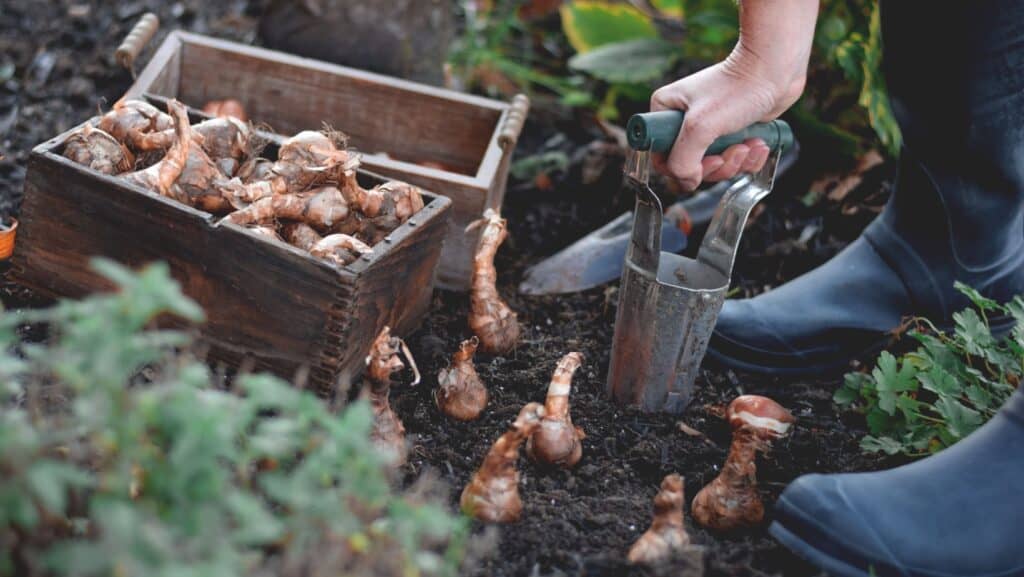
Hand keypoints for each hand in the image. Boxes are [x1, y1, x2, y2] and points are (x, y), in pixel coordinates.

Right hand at [650, 0, 817, 190]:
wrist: (775, 68)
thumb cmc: (738, 87)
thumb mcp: (700, 126)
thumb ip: (683, 160)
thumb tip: (685, 182)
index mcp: (665, 112)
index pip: (661, 157)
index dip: (683, 168)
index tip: (708, 159)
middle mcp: (683, 120)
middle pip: (690, 166)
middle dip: (717, 165)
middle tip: (732, 151)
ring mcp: (708, 127)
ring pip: (714, 166)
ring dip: (736, 161)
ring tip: (749, 144)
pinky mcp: (732, 132)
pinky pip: (734, 160)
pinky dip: (749, 158)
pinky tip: (758, 143)